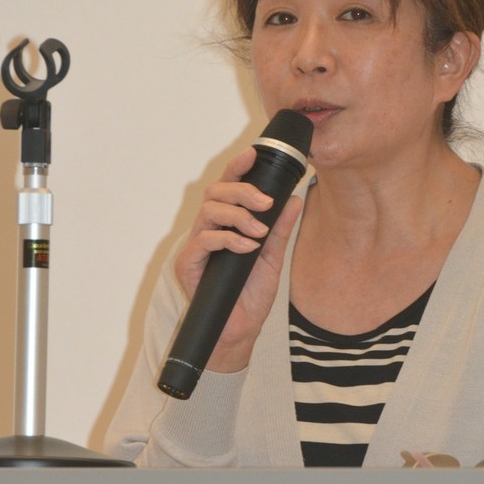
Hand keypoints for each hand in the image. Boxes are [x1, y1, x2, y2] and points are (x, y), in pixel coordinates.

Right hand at [174, 147, 302, 370]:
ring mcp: (196, 245)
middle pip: (215, 192)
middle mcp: (209, 229)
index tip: (254, 153)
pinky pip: (204, 240)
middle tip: (265, 203)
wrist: (241, 329)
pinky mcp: (188, 263)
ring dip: (237, 215)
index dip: (237, 167)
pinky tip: (248, 248)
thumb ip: (280, 228)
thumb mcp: (273, 257)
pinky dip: (228, 239)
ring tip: (258, 231)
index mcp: (227, 223)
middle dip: (241, 191)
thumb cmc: (251, 294)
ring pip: (208, 211)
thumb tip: (294, 199)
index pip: (228, 186)